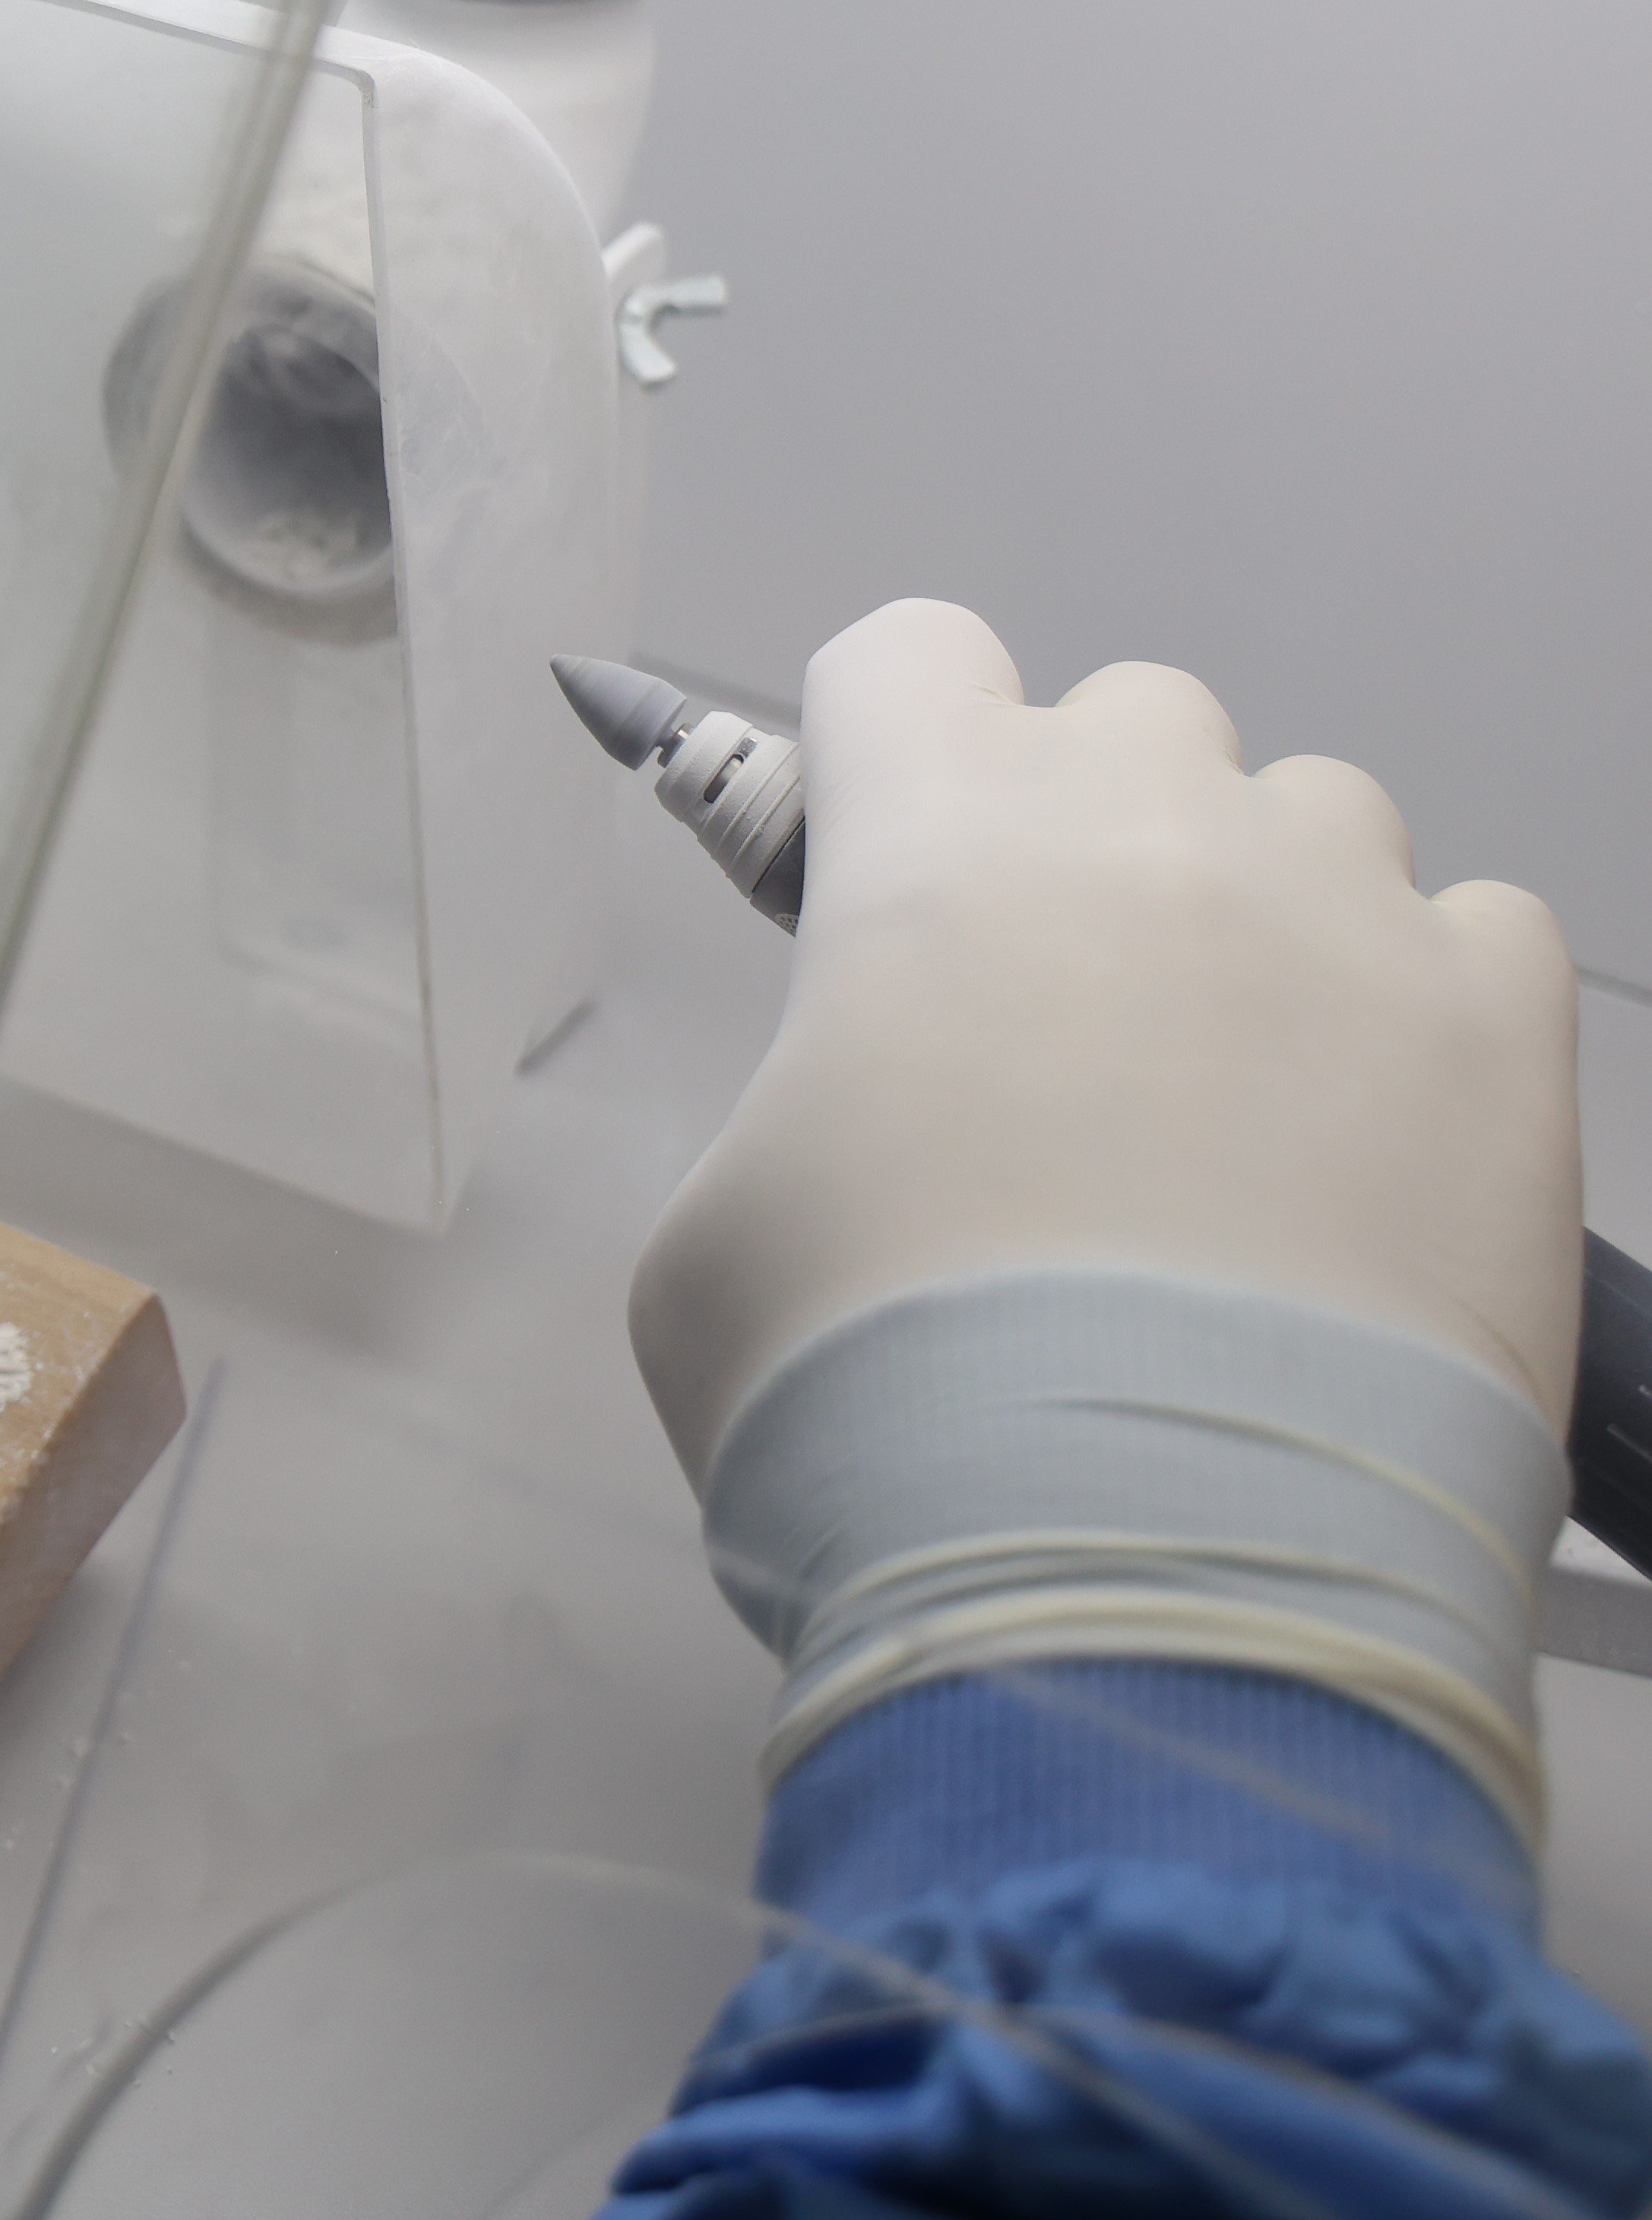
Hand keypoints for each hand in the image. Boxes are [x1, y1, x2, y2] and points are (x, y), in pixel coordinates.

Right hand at [631, 598, 1579, 1474]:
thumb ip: (802, 1101)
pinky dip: (1422, 1012)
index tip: (890, 874)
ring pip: (1315, 816)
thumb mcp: (717, 1235)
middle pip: (1127, 721)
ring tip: (1242, 1113)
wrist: (1146, 1564)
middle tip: (1062, 1028)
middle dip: (1090, 837)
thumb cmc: (867, 1391)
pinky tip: (1372, 1153)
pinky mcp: (1502, 1032)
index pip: (908, 655)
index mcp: (931, 839)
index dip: (890, 757)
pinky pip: (1472, 937)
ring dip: (1264, 917)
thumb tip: (878, 1120)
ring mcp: (1347, 912)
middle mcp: (1150, 823)